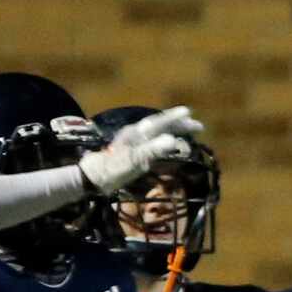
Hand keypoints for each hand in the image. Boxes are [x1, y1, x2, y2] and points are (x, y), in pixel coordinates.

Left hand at [83, 107, 206, 193]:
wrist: (93, 177)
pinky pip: (153, 140)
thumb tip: (173, 140)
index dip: (175, 118)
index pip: (160, 122)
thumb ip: (153, 150)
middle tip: (198, 126)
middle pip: (161, 125)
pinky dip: (165, 138)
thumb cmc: (112, 169)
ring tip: (188, 130)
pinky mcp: (132, 151)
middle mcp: (136, 134)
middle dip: (179, 124)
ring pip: (157, 131)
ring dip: (174, 130)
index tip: (189, 113)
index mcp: (137, 133)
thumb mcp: (134, 161)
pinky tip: (169, 143)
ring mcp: (134, 142)